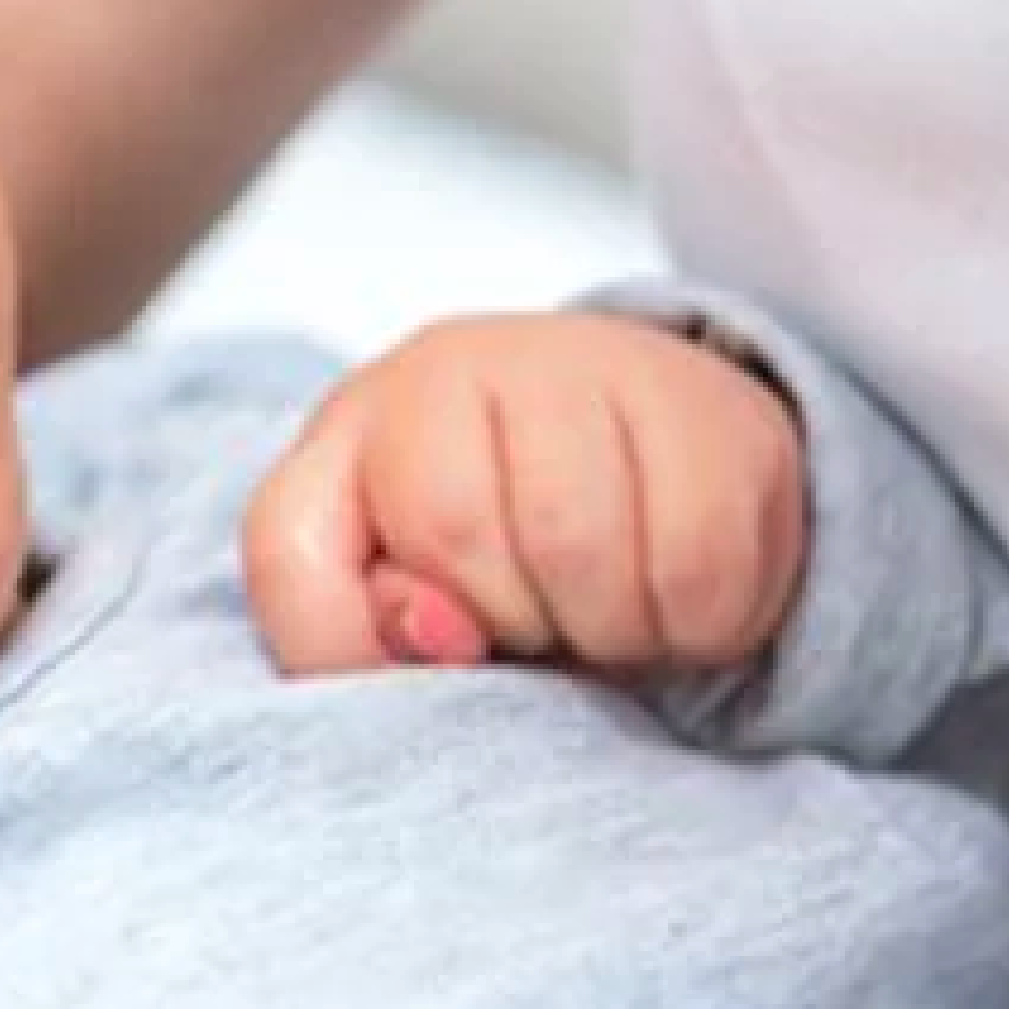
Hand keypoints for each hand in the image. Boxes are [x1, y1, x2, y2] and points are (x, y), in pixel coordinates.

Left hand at [246, 313, 806, 679]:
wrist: (662, 461)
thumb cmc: (507, 550)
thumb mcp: (390, 603)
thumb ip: (348, 634)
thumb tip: (432, 630)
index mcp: (356, 424)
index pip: (291, 551)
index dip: (351, 636)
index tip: (437, 644)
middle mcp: (457, 364)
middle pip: (457, 538)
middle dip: (510, 626)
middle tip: (549, 621)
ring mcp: (591, 365)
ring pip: (582, 551)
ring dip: (610, 632)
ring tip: (614, 610)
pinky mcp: (717, 408)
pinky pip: (700, 568)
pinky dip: (700, 626)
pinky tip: (682, 595)